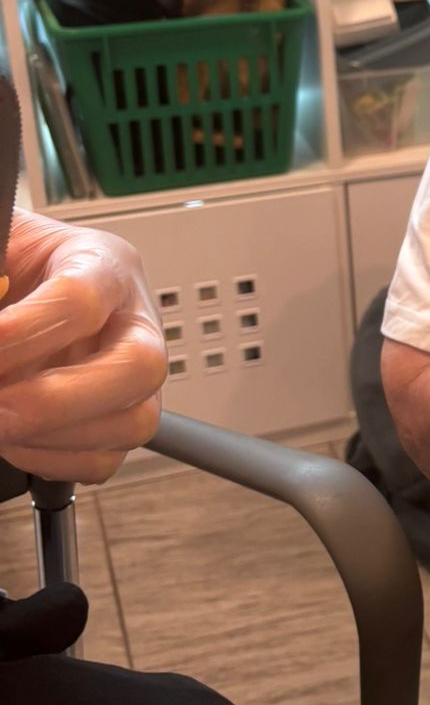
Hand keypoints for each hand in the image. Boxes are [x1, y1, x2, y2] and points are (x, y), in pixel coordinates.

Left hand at [0, 215, 165, 483]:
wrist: (19, 282)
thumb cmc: (14, 262)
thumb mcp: (5, 245)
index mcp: (103, 262)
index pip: (81, 300)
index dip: (23, 332)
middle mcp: (133, 318)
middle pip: (140, 366)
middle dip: (57, 401)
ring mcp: (135, 373)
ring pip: (136, 421)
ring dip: (54, 436)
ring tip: (1, 422)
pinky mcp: (121, 417)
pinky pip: (104, 458)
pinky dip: (52, 459)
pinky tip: (14, 438)